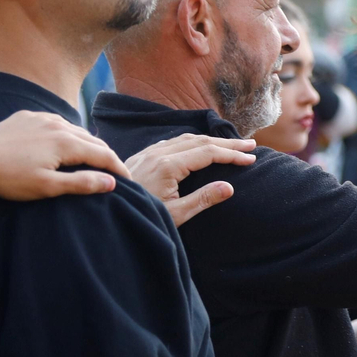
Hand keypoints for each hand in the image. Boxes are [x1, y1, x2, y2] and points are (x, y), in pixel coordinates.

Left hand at [0, 110, 127, 199]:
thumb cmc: (9, 179)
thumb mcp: (47, 187)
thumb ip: (81, 183)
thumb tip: (110, 182)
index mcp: (65, 142)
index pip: (103, 154)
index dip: (118, 168)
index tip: (128, 181)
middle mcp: (57, 124)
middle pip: (92, 140)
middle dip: (106, 156)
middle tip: (114, 172)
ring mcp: (40, 118)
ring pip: (74, 129)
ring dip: (86, 144)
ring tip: (92, 159)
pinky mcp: (26, 117)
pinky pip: (54, 123)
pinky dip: (66, 134)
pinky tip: (62, 143)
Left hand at [125, 133, 256, 226]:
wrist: (105, 214)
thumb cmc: (141, 218)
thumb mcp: (175, 216)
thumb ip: (202, 200)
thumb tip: (229, 187)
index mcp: (168, 166)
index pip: (208, 153)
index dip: (232, 154)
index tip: (251, 158)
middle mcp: (158, 154)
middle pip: (200, 140)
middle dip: (227, 143)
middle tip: (250, 145)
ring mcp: (148, 153)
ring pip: (185, 138)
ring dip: (210, 140)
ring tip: (230, 145)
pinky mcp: (142, 156)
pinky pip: (172, 142)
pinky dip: (192, 141)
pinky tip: (199, 146)